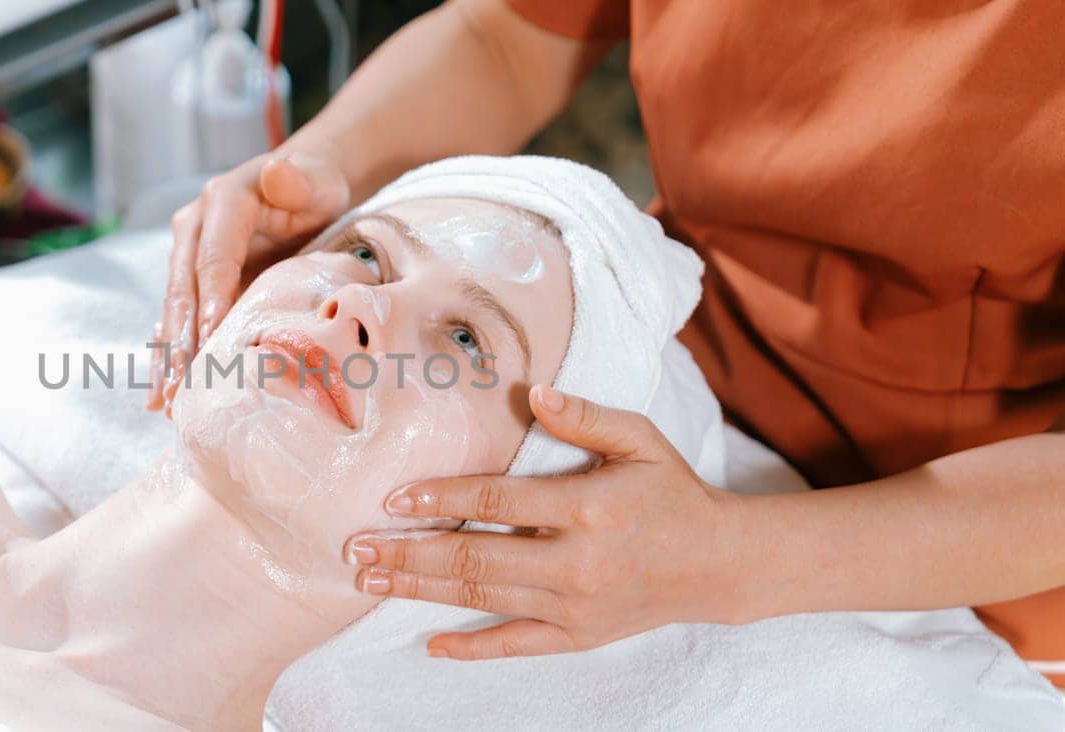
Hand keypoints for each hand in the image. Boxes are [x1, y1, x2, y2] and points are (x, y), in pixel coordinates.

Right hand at [148, 150, 350, 412]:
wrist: (305, 188)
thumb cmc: (316, 187)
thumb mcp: (316, 180)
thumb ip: (299, 180)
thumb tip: (277, 171)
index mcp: (222, 202)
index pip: (213, 258)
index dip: (211, 299)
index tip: (211, 338)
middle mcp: (195, 228)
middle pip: (184, 290)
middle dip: (180, 341)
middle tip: (179, 387)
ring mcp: (189, 256)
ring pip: (175, 312)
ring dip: (168, 357)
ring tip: (164, 402)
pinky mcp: (194, 282)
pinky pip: (180, 321)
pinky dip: (171, 356)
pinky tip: (161, 396)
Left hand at [343, 385, 755, 659]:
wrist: (720, 564)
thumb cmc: (671, 491)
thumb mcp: (640, 440)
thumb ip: (586, 417)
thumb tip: (534, 393)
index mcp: (588, 507)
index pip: (498, 502)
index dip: (442, 499)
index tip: (394, 498)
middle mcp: (576, 562)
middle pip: (476, 558)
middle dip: (410, 554)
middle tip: (357, 549)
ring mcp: (575, 606)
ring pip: (483, 600)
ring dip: (421, 591)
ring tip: (370, 582)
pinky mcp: (578, 637)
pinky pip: (515, 646)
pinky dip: (471, 649)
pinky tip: (430, 644)